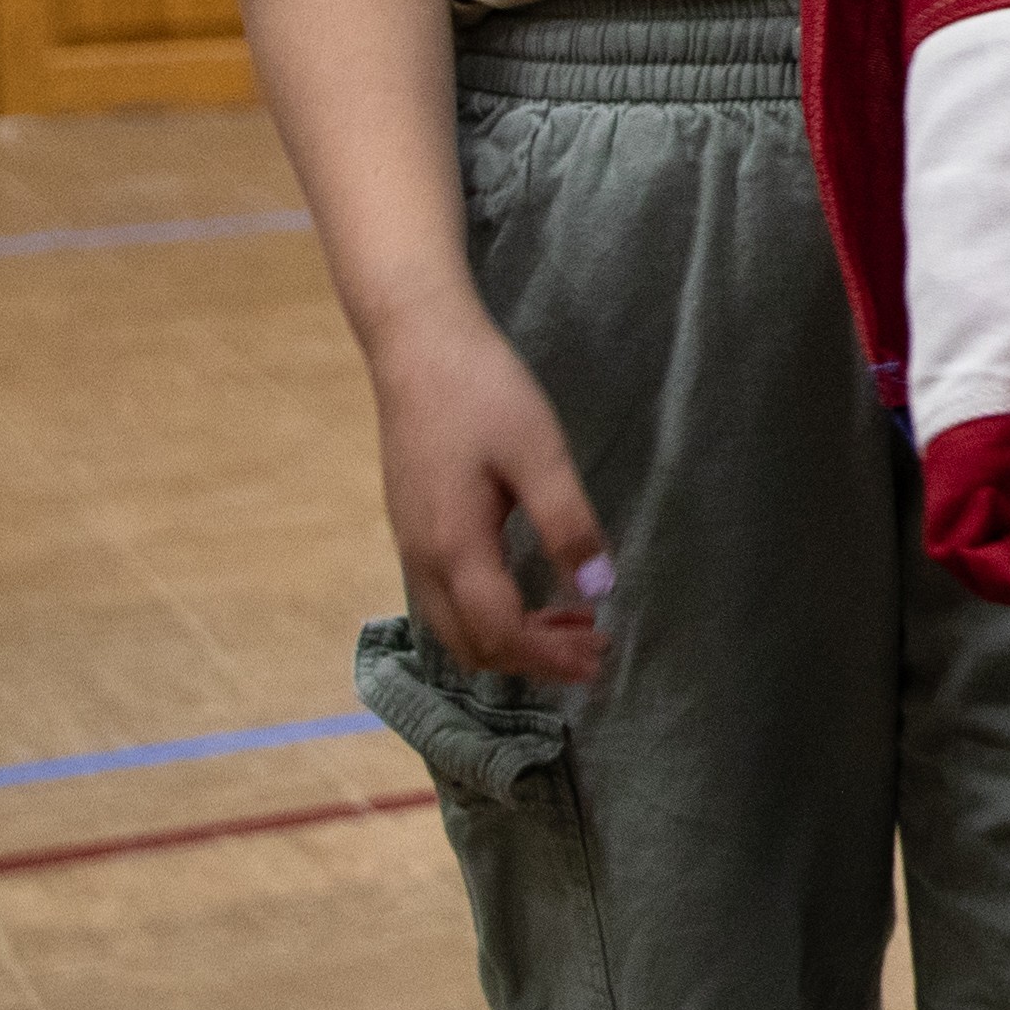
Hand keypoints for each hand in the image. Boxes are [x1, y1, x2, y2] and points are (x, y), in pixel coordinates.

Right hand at [366, 310, 606, 684]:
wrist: (417, 348)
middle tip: (592, 648)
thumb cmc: (483, 394)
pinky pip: (445, 599)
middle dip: (532, 659)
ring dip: (509, 639)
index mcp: (454, 548)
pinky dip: (488, 614)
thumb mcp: (540, 454)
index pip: (500, 633)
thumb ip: (567, 524)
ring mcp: (411, 545)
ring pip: (453, 626)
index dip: (549, 657)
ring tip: (570, 625)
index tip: (599, 660)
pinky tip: (528, 591)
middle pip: (471, 644)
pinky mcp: (413, 527)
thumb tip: (597, 589)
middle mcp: (422, 560)